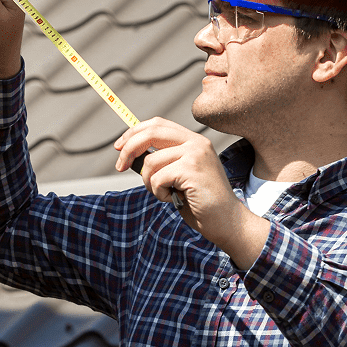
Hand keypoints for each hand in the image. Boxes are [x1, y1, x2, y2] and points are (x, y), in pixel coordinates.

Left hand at [114, 119, 269, 267]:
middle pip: (151, 133)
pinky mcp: (192, 170)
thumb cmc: (201, 203)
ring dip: (149, 182)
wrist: (227, 222)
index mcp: (194, 141)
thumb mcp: (179, 176)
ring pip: (151, 161)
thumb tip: (130, 155)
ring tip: (165, 194)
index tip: (119, 146)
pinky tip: (173, 199)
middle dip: (129, 148)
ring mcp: (195, 154)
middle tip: (119, 165)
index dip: (135, 133)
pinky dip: (159, 193)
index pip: (158, 124)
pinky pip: (157, 178)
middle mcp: (196, 143)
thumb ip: (163, 161)